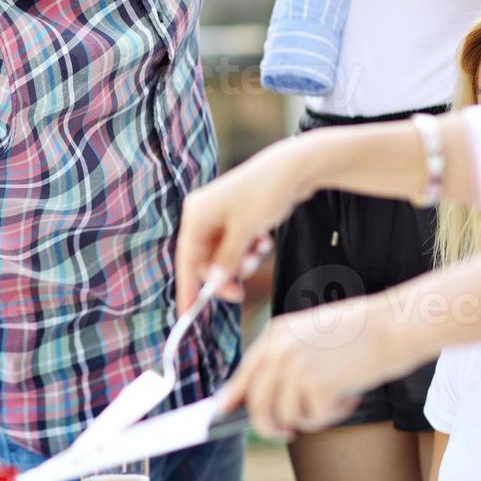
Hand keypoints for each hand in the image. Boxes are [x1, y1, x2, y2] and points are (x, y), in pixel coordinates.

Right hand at [175, 138, 314, 315]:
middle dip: (223, 275)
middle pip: (204, 259)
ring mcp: (220, 215)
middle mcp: (203, 214)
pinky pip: (235, 245)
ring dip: (240, 262)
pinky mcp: (236, 217)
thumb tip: (212, 284)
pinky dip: (249, 250)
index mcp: (196, 214)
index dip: (187, 287)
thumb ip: (226, 260)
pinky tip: (263, 241)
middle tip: (239, 293)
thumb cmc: (265, 193)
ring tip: (259, 253)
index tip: (188, 313)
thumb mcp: (245, 231)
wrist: (294, 167)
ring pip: (222, 255)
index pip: (186, 258)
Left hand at [218, 297, 406, 437]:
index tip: (224, 410)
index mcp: (277, 333)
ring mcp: (295, 367)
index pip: (246, 370)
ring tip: (340, 397)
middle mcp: (279, 349)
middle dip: (268, 425)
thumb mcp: (314, 336)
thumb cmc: (364, 333)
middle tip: (285, 434)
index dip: (234, 394)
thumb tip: (268, 400)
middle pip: (257, 401)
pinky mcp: (316, 384)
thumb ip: (288, 359)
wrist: (396, 324)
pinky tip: (353, 394)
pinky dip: (335, 414)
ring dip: (313, 417)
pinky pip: (315, 418)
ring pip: (287, 416)